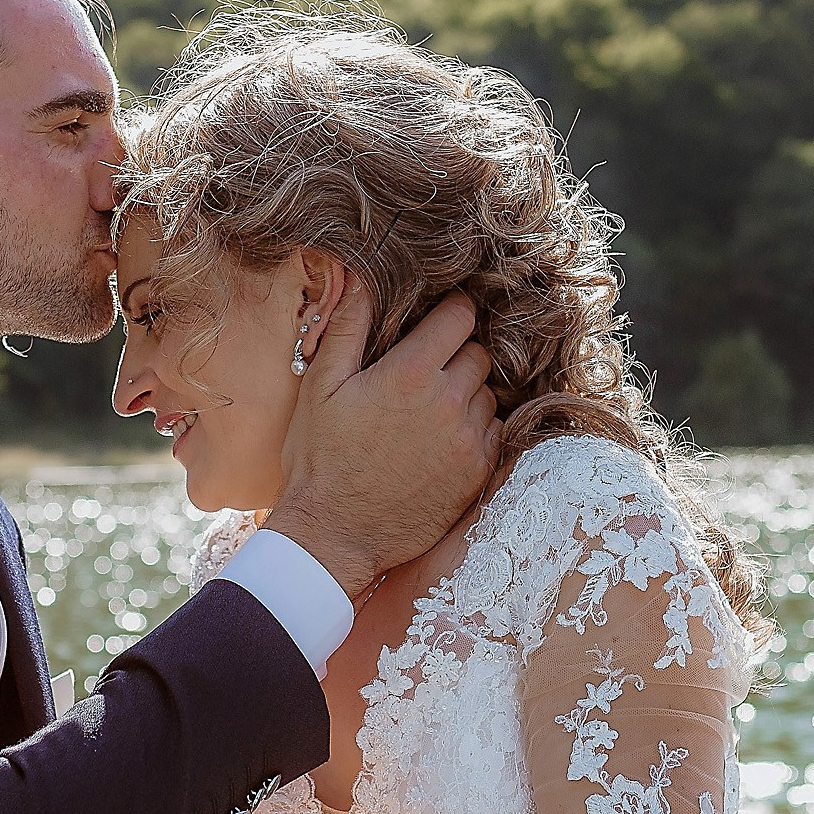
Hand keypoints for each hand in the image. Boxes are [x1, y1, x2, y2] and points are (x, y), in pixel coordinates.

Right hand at [268, 287, 501, 594]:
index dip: (449, 312)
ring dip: (467, 393)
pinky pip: (493, 432)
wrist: (334, 535)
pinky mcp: (478, 473)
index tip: (438, 320)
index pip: (460, 316)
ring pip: (488, 392)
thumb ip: (348, 327)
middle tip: (425, 371)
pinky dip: (474, 429)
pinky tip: (441, 440)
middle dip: (456, 354)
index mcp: (411, 372)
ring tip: (429, 410)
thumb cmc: (320, 459)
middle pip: (478, 353)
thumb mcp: (321, 387)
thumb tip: (360, 278)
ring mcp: (468, 440)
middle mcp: (449, 402)